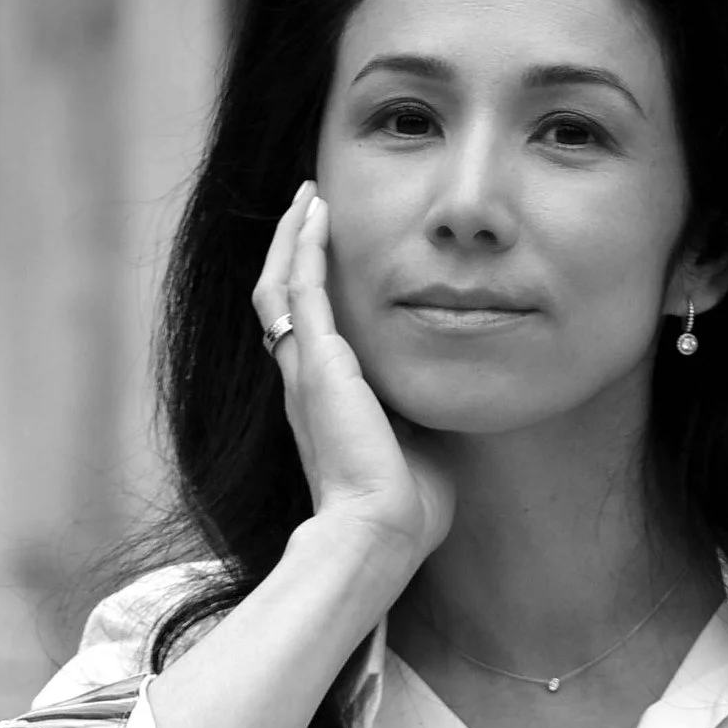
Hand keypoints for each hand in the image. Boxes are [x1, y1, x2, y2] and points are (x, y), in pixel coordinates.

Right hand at [253, 182, 452, 582]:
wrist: (380, 530)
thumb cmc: (403, 505)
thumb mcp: (417, 443)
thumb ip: (420, 412)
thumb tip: (447, 395)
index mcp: (324, 402)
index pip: (308, 332)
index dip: (312, 291)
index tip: (328, 258)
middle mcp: (303, 381)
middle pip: (281, 299)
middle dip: (294, 252)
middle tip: (308, 209)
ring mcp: (305, 368)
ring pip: (280, 284)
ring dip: (293, 237)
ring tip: (307, 197)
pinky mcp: (317, 361)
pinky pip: (301, 286)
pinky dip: (305, 245)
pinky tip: (317, 210)